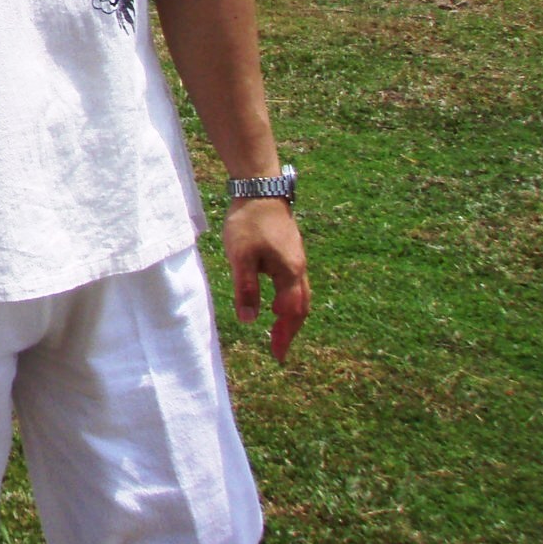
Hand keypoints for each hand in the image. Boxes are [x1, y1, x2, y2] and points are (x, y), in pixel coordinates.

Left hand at [223, 198, 309, 361]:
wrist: (260, 188)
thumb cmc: (248, 221)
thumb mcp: (241, 257)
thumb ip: (246, 289)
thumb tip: (250, 321)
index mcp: (290, 273)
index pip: (291, 314)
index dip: (284, 335)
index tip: (277, 355)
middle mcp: (299, 268)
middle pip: (302, 308)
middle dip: (291, 330)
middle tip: (278, 348)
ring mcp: (297, 258)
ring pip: (301, 295)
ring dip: (292, 315)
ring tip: (279, 329)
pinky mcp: (291, 250)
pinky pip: (296, 283)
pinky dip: (290, 299)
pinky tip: (278, 299)